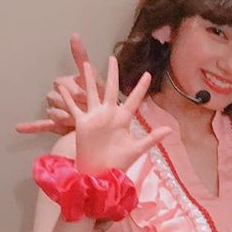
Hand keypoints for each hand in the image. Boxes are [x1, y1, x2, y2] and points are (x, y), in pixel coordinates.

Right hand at [16, 34, 98, 134]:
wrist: (110, 119)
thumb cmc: (102, 95)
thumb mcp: (94, 76)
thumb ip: (82, 58)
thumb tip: (74, 34)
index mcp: (66, 83)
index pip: (62, 84)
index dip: (76, 92)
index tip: (87, 97)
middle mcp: (59, 95)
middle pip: (55, 97)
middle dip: (71, 104)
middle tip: (86, 109)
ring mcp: (57, 109)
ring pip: (52, 111)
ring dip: (64, 116)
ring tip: (77, 120)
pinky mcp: (57, 124)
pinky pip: (42, 124)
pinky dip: (31, 126)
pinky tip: (19, 128)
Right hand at [60, 57, 169, 174]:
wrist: (100, 173)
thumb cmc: (118, 163)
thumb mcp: (137, 150)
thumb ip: (152, 138)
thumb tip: (169, 129)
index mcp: (123, 119)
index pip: (134, 99)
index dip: (140, 87)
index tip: (147, 74)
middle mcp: (109, 115)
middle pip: (111, 89)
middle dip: (112, 74)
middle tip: (112, 58)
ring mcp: (94, 118)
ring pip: (91, 93)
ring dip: (88, 80)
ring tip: (87, 65)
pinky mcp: (81, 124)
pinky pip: (74, 108)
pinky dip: (67, 98)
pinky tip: (62, 87)